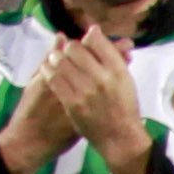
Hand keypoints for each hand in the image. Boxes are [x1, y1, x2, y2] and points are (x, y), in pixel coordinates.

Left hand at [45, 29, 151, 173]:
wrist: (120, 138)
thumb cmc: (124, 108)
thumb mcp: (125, 80)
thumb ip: (115, 58)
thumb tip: (104, 35)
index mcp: (118, 70)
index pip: (96, 39)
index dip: (89, 36)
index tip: (86, 41)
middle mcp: (102, 78)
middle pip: (75, 48)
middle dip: (70, 48)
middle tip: (68, 52)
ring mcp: (86, 91)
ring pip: (61, 61)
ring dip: (55, 57)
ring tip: (56, 60)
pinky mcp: (72, 103)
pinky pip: (53, 79)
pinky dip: (48, 71)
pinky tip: (48, 70)